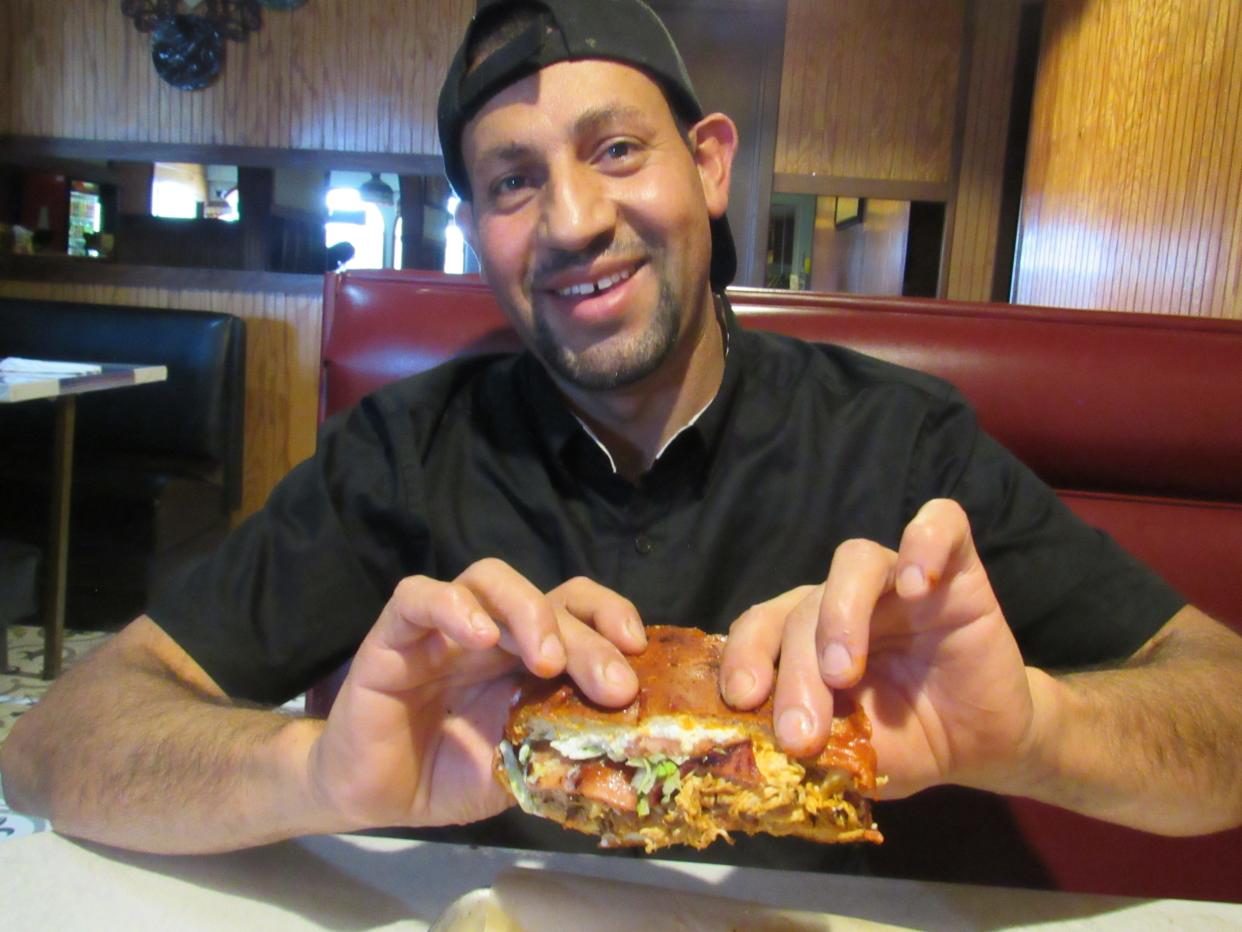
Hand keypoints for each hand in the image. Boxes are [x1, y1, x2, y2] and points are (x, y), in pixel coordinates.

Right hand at [306, 561, 644, 828]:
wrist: (378, 798)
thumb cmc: (453, 773)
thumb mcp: (523, 762)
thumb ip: (563, 742)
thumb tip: (627, 740)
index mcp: (527, 653)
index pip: (577, 606)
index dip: (611, 615)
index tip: (638, 651)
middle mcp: (492, 630)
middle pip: (545, 599)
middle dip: (586, 638)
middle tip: (611, 684)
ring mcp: (442, 628)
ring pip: (488, 578)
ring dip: (527, 610)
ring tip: (545, 659)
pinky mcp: (393, 637)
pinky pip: (418, 597)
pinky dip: (452, 606)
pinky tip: (481, 635)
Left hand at [720, 499, 1034, 797]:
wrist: (985, 747)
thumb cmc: (907, 744)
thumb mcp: (852, 757)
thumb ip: (815, 745)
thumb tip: (766, 753)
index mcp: (807, 635)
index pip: (760, 625)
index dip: (743, 656)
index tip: (742, 701)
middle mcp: (845, 599)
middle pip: (804, 607)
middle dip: (796, 672)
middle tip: (801, 733)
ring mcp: (898, 580)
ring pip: (855, 561)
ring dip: (840, 615)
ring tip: (843, 673)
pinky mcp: (957, 572)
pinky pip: (941, 525)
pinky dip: (925, 544)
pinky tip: (918, 585)